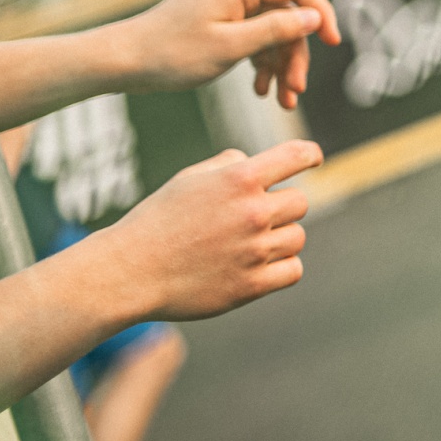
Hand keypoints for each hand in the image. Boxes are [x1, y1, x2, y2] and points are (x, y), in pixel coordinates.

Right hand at [90, 140, 322, 321]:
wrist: (128, 272)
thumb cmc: (157, 221)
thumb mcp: (190, 179)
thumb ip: (229, 165)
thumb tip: (255, 162)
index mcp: (239, 179)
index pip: (298, 156)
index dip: (310, 155)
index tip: (313, 159)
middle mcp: (253, 212)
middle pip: (300, 202)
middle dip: (280, 208)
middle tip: (251, 220)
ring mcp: (254, 250)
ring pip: (297, 237)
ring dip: (280, 239)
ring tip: (246, 245)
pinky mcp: (251, 285)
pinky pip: (293, 270)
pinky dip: (282, 267)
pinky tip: (259, 265)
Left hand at [118, 0, 340, 108]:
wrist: (122, 61)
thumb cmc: (171, 54)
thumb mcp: (231, 47)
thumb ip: (276, 29)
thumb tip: (313, 18)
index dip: (321, 13)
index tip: (333, 43)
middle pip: (287, 15)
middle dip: (295, 54)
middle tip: (296, 91)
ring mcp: (227, 3)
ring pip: (271, 30)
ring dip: (280, 64)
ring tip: (281, 100)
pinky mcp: (218, 19)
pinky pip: (252, 36)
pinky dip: (260, 62)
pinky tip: (260, 90)